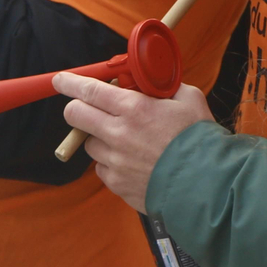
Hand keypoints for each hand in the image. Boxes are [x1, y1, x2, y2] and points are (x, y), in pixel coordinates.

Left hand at [55, 75, 212, 212]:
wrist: (206, 185)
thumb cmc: (200, 140)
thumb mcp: (188, 99)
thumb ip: (164, 87)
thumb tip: (152, 83)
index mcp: (133, 108)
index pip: (89, 90)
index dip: (70, 83)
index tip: (60, 80)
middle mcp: (117, 134)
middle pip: (75, 116)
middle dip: (77, 108)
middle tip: (87, 107)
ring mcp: (115, 161)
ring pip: (89, 144)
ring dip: (99, 138)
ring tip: (125, 140)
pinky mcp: (117, 184)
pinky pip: (101, 168)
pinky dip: (110, 163)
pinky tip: (131, 162)